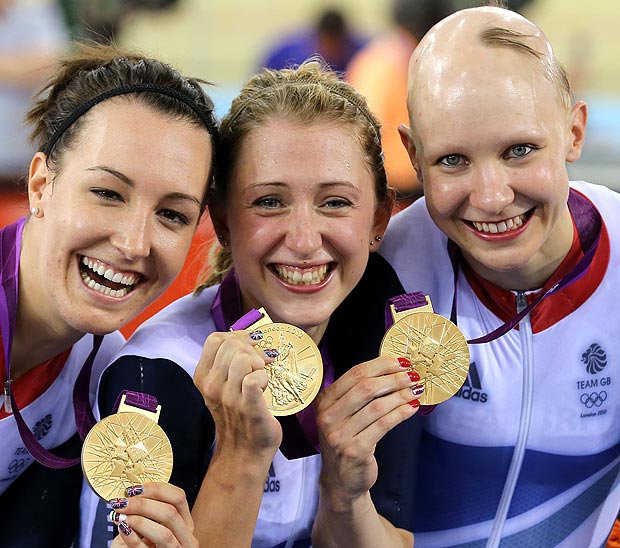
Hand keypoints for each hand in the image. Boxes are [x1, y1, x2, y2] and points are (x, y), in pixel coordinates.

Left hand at [109, 483, 196, 546]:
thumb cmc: (140, 542)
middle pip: (171, 513)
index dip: (157, 489)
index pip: (178, 497)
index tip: (135, 488)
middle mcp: (185, 537)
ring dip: (139, 521)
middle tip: (122, 502)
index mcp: (184, 521)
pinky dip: (132, 537)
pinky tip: (122, 527)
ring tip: (120, 515)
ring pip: (164, 533)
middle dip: (143, 504)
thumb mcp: (149, 523)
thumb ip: (148, 508)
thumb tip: (132, 490)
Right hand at [193, 329, 281, 458]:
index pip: (215, 339)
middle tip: (260, 365)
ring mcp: (229, 397)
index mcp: (203, 377)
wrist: (245, 450)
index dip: (238, 336)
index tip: (252, 345)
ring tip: (261, 378)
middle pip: (231, 344)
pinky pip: (255, 378)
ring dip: (259, 364)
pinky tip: (265, 387)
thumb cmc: (238, 414)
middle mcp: (212, 386)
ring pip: (244, 358)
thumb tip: (251, 337)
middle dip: (251, 349)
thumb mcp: (224, 385)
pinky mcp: (248, 406)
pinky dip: (265, 377)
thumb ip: (229, 361)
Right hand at [315, 356, 421, 508]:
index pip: (355, 374)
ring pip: (377, 406)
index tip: (401, 362)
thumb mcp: (343, 413)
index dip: (381, 365)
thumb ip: (358, 392)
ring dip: (401, 395)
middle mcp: (328, 416)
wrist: (341, 479)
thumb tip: (394, 368)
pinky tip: (412, 408)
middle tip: (413, 376)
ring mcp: (339, 434)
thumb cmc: (347, 439)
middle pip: (366, 388)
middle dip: (394, 379)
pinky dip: (401, 413)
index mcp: (324, 400)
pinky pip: (383, 425)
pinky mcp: (355, 450)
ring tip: (416, 390)